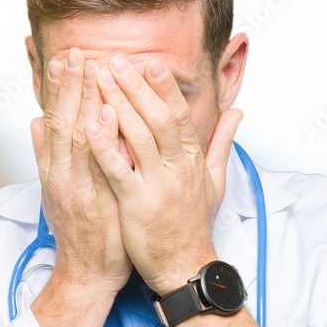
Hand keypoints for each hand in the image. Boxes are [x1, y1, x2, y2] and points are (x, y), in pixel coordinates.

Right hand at [30, 48, 132, 298]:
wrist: (88, 274)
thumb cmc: (81, 230)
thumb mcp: (58, 189)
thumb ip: (46, 155)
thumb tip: (34, 122)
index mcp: (55, 169)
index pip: (55, 120)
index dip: (60, 89)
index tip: (67, 58)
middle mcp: (61, 175)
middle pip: (62, 122)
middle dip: (69, 85)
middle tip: (76, 51)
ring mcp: (77, 188)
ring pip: (76, 137)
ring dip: (82, 101)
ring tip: (90, 68)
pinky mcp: (94, 203)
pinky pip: (96, 165)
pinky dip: (99, 138)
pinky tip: (106, 114)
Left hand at [87, 56, 241, 295]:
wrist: (185, 266)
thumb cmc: (193, 224)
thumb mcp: (215, 180)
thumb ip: (221, 143)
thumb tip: (237, 114)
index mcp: (193, 160)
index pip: (179, 116)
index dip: (164, 88)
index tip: (150, 62)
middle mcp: (178, 169)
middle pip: (158, 118)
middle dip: (136, 87)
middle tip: (116, 60)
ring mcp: (159, 186)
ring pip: (138, 137)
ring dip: (118, 105)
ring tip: (100, 80)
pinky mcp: (138, 206)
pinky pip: (119, 171)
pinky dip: (105, 146)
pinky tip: (89, 125)